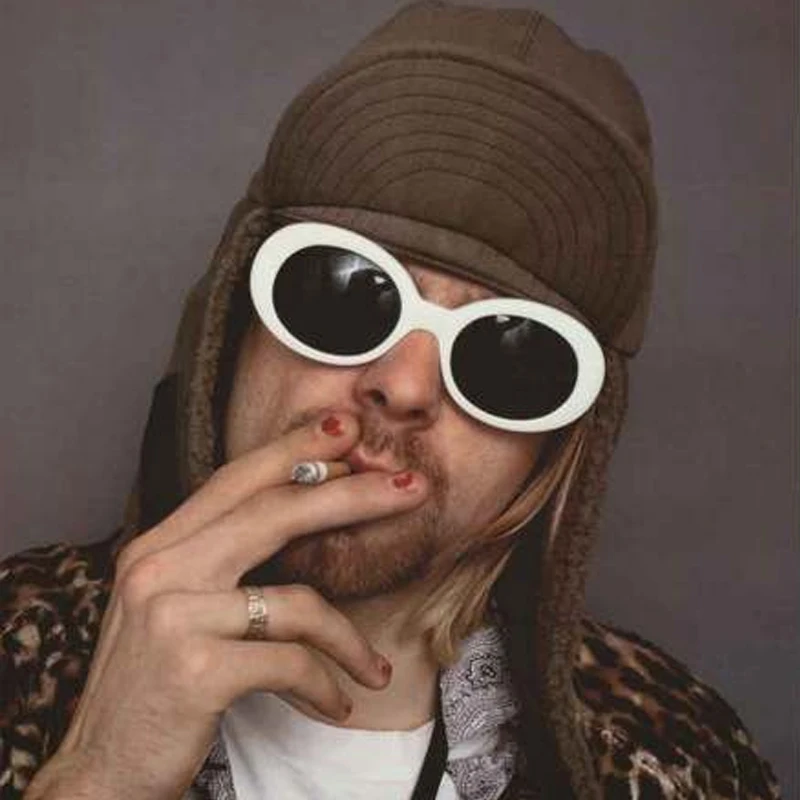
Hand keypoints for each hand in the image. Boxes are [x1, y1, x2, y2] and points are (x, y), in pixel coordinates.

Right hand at [24, 412, 427, 799]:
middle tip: (412, 488)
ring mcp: (174, 617)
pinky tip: (337, 702)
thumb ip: (221, 560)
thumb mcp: (177, 608)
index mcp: (158, 547)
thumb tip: (300, 512)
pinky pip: (292, 662)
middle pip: (275, 512)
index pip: (236, 480)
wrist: (101, 771)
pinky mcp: (195, 670)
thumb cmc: (154, 685)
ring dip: (349, 640)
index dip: (295, 450)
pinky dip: (325, 684)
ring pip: (297, 601)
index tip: (347, 430)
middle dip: (353, 495)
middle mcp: (159, 569)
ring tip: (375, 669)